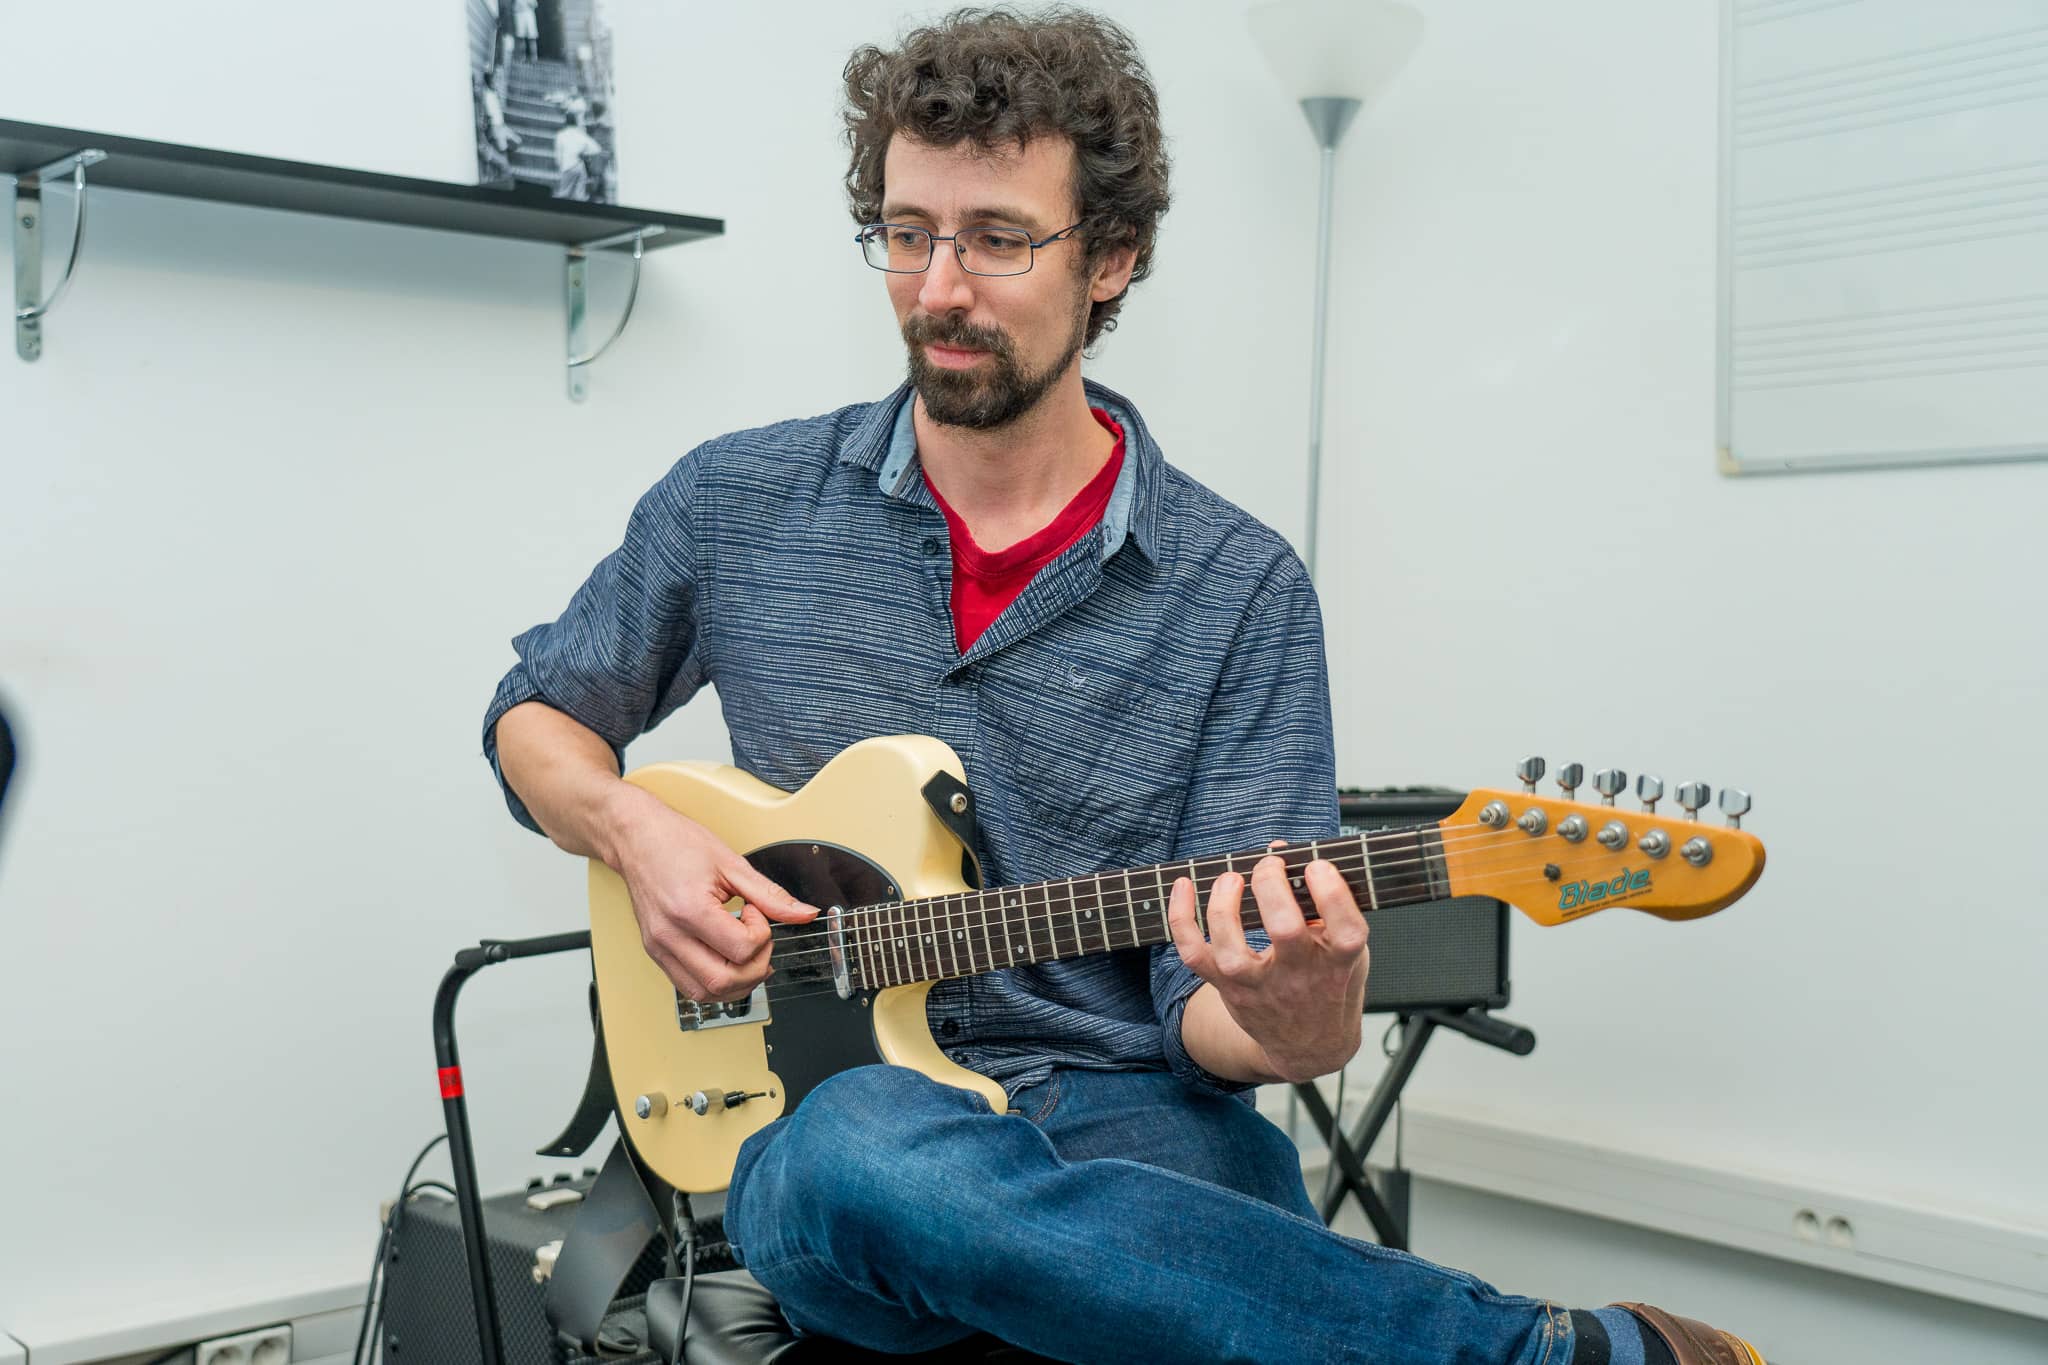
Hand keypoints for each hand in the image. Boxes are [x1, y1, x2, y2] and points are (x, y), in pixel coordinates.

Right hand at [611, 790, 818, 1003]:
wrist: (637, 839)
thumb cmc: (675, 843)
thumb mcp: (731, 864)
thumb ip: (771, 895)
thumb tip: (803, 913)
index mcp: (689, 910)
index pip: (740, 950)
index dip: (761, 934)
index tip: (757, 913)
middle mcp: (669, 935)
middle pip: (723, 982)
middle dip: (755, 967)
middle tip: (757, 940)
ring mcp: (659, 948)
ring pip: (704, 994)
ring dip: (736, 983)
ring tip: (745, 954)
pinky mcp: (655, 953)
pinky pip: (688, 987)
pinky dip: (714, 983)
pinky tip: (725, 961)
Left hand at [1166, 849, 1367, 1081]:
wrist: (1310, 1046)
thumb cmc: (1329, 981)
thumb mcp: (1341, 944)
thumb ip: (1319, 899)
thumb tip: (1280, 847)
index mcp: (1340, 960)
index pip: (1345, 928)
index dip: (1332, 893)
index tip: (1317, 866)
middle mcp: (1300, 976)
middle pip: (1286, 931)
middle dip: (1272, 888)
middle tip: (1268, 866)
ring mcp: (1261, 986)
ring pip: (1232, 952)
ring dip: (1224, 907)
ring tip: (1229, 878)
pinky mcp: (1229, 989)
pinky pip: (1194, 956)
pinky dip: (1181, 920)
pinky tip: (1183, 887)